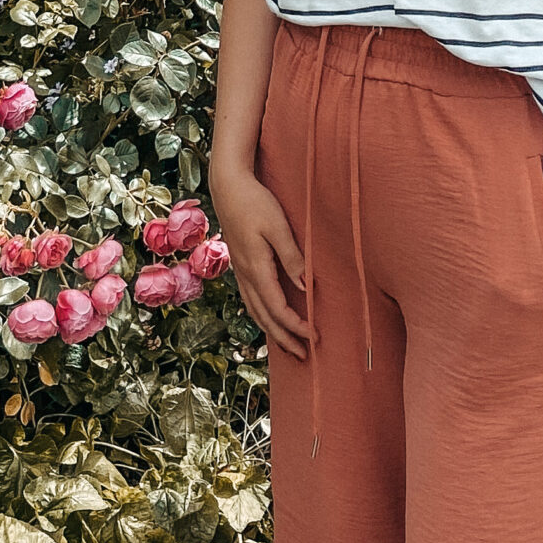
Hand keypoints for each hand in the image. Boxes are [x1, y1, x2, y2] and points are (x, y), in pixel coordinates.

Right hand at [212, 165, 311, 360]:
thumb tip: (306, 286)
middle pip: (264, 317)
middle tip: (304, 356)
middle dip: (284, 339)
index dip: (296, 327)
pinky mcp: (239, 264)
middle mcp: (245, 275)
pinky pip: (250, 300)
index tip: (315, 337)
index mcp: (256, 269)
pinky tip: (268, 317)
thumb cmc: (255, 202)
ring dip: (272, 331)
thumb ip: (292, 257)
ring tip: (287, 345)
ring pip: (255, 311)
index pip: (278, 309)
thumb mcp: (277, 226)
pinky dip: (261, 316)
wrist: (227, 186)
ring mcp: (240, 271)